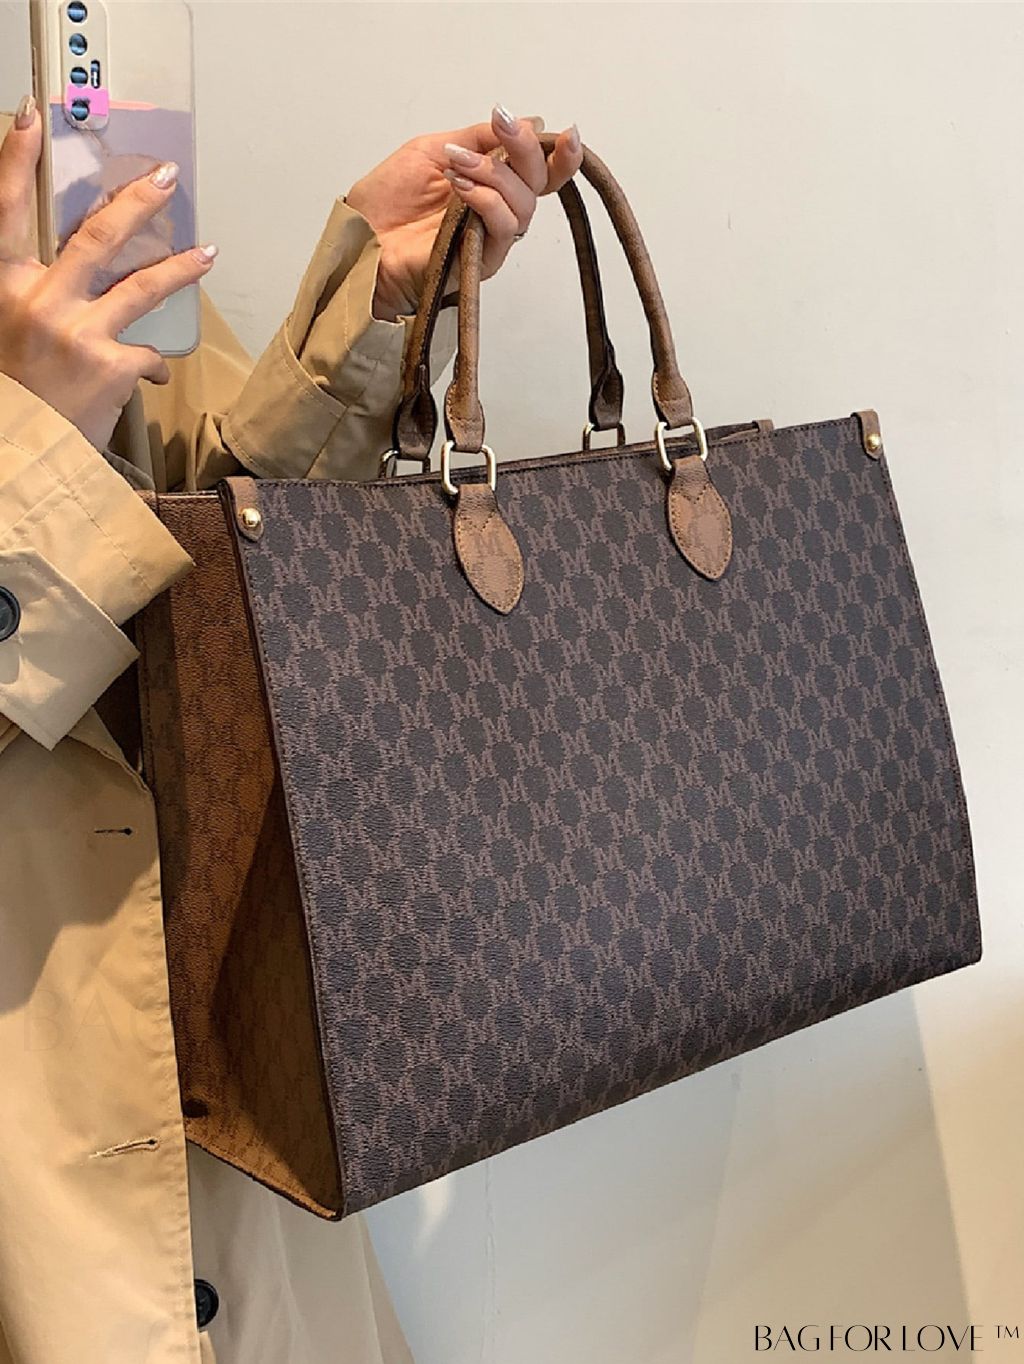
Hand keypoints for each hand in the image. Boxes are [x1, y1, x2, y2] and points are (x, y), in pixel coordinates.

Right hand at [0, 96, 217, 450]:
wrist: (18, 452)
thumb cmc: (11, 392)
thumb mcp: (5, 328)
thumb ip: (32, 296)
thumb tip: (72, 286)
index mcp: (2, 286)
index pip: (4, 211)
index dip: (14, 161)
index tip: (31, 118)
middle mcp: (40, 301)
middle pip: (95, 237)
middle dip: (135, 203)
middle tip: (165, 178)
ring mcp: (79, 333)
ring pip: (141, 286)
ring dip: (179, 268)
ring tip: (209, 254)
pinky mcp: (112, 368)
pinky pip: (146, 355)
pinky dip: (148, 364)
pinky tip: (145, 374)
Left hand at [345, 107, 582, 320]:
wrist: (360, 238)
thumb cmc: (388, 200)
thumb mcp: (434, 147)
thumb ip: (479, 137)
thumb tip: (526, 122)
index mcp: (490, 183)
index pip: (538, 171)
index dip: (561, 155)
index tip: (565, 133)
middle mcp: (496, 210)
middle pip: (538, 183)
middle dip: (524, 149)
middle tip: (500, 126)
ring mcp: (489, 237)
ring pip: (524, 205)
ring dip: (496, 175)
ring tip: (459, 164)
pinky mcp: (481, 261)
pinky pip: (503, 229)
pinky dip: (487, 201)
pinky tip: (461, 187)